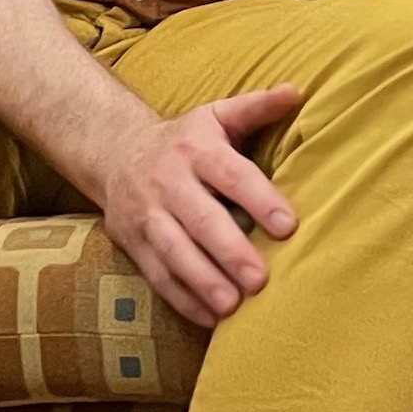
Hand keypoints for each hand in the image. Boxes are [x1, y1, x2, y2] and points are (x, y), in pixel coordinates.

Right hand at [93, 86, 302, 326]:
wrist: (114, 151)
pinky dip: (182, 300)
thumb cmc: (185, 139)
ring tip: (233, 307)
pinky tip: (210, 320)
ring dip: (203, 281)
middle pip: (200, 219)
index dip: (259, 199)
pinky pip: (157, 275)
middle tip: (261, 280)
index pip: (231, 174)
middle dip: (230, 251)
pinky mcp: (133, 242)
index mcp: (196, 150)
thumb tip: (298, 91)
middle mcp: (168, 182)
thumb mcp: (216, 115)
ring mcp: (147, 215)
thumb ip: (256, 107)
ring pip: (173, 252)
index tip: (289, 226)